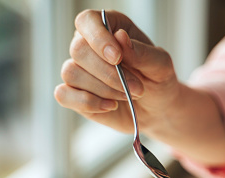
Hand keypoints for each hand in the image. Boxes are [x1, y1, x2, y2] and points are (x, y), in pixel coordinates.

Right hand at [54, 9, 179, 134]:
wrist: (156, 108)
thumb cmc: (158, 80)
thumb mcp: (160, 65)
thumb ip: (142, 52)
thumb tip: (120, 37)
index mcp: (109, 28)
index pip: (88, 21)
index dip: (98, 38)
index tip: (117, 57)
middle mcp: (89, 45)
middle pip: (79, 50)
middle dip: (109, 74)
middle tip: (137, 88)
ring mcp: (79, 69)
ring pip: (71, 73)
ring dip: (103, 89)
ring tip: (128, 96)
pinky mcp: (74, 93)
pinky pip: (64, 95)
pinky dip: (88, 103)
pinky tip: (110, 106)